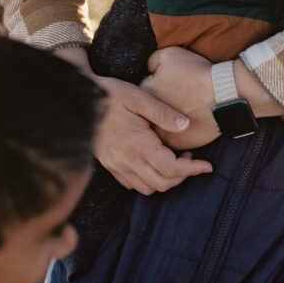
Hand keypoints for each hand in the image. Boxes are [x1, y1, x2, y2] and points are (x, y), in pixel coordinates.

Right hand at [55, 46, 211, 193]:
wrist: (76, 100)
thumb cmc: (109, 94)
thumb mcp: (138, 96)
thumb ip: (162, 112)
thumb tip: (186, 124)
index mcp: (137, 144)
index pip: (171, 169)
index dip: (192, 170)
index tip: (208, 166)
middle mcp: (126, 160)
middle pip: (162, 183)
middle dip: (183, 176)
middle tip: (192, 158)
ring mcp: (116, 165)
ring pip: (147, 188)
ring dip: (166, 179)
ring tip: (175, 158)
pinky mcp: (109, 165)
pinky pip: (133, 184)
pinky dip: (149, 181)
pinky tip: (155, 161)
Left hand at [142, 47, 220, 149]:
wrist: (222, 94)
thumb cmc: (195, 73)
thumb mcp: (169, 55)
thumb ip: (152, 61)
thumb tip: (149, 69)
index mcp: (145, 94)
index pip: (145, 90)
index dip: (158, 84)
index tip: (171, 82)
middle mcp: (149, 116)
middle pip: (150, 110)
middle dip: (161, 104)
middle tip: (178, 96)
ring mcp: (162, 132)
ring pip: (161, 126)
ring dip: (168, 120)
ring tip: (185, 108)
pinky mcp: (177, 144)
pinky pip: (174, 138)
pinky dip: (181, 131)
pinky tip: (191, 120)